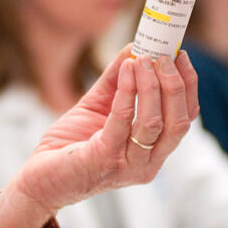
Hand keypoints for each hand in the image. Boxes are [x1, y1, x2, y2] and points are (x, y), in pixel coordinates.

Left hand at [0, 47, 198, 227]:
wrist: (40, 179)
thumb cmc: (69, 145)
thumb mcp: (97, 106)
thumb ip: (116, 80)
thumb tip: (133, 47)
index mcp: (153, 152)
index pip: (185, 119)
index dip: (188, 85)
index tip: (181, 55)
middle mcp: (148, 163)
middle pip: (178, 121)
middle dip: (174, 84)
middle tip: (162, 55)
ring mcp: (128, 166)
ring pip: (154, 123)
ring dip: (150, 86)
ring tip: (142, 59)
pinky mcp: (103, 160)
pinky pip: (121, 122)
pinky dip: (126, 93)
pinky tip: (125, 71)